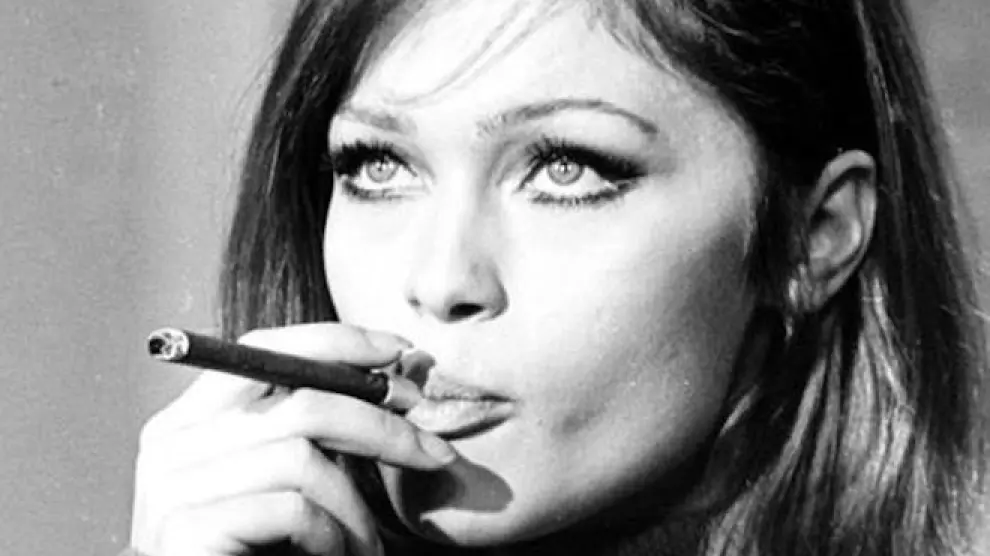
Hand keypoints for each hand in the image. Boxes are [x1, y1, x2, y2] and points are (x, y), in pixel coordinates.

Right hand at [130, 323, 456, 555]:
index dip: (338, 343)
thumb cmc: (257, 552)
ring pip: (303, 459)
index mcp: (188, 418)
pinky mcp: (186, 530)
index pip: (265, 350)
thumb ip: (306, 426)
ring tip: (367, 548)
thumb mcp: (279, 479)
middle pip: (299, 401)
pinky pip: (293, 510)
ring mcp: (171, 487)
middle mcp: (169, 444)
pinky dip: (332, 537)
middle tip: (434, 452)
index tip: (401, 350)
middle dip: (382, 426)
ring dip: (355, 510)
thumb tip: (394, 366)